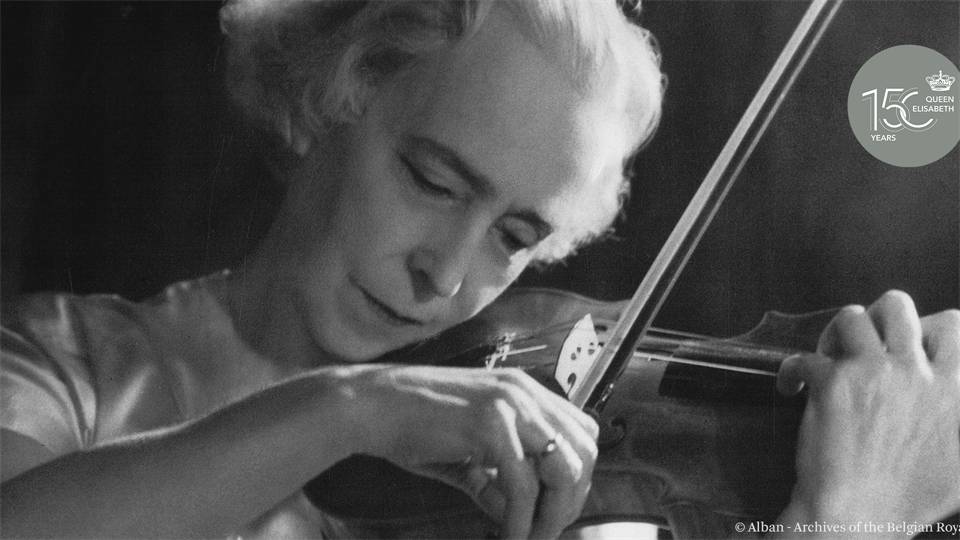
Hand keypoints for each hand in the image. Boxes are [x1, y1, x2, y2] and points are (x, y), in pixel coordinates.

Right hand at [344, 365, 598, 538]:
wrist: (371, 405)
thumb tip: (515, 514)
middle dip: (573, 498)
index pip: (582, 430)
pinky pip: (522, 486)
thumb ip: (494, 478)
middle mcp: (525, 392)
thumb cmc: (411, 424)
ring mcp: (510, 405)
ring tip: (531, 536)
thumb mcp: (466, 449)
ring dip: (553, 513)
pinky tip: (508, 534)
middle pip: (584, 450)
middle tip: (548, 527)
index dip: (578, 474)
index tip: (557, 507)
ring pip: (563, 469)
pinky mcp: (489, 426)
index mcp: (524, 391)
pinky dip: (520, 520)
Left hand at [777, 291, 959, 530]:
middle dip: (876, 316)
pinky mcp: (831, 382)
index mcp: (953, 388)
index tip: (905, 347)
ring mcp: (872, 372)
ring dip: (834, 334)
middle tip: (860, 344)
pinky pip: (804, 356)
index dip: (924, 328)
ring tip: (827, 357)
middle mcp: (915, 371)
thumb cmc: (907, 498)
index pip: (951, 324)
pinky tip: (791, 387)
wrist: (856, 516)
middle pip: (897, 304)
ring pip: (850, 317)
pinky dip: (791, 370)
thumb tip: (955, 395)